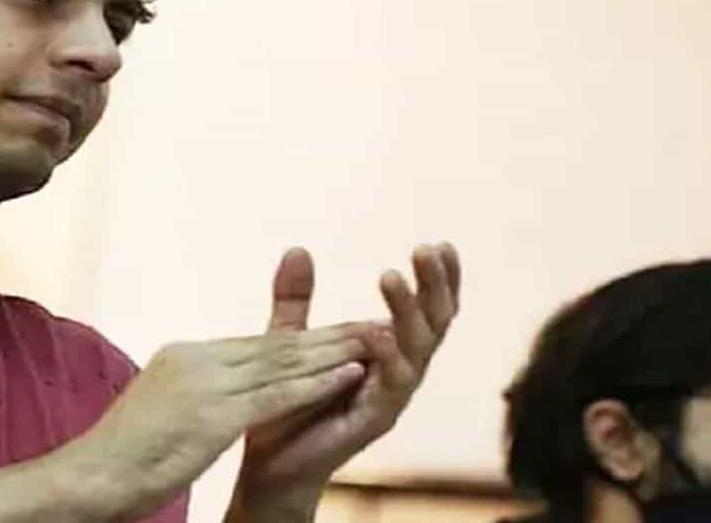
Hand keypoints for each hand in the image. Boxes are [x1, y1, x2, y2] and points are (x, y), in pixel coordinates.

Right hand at [60, 322, 371, 521]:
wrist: (89, 477)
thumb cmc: (119, 456)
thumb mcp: (159, 411)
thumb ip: (188, 393)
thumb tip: (205, 395)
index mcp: (183, 355)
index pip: (254, 345)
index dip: (300, 340)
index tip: (336, 332)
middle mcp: (197, 359)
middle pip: (274, 346)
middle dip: (327, 336)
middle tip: (370, 323)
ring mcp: (205, 385)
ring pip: (283, 365)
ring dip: (334, 353)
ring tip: (374, 341)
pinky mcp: (213, 415)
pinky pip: (277, 396)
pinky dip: (318, 384)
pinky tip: (350, 375)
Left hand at [227, 243, 461, 521]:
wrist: (270, 465)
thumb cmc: (288, 404)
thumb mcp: (288, 343)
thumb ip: (295, 300)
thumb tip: (298, 248)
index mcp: (388, 351)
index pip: (427, 310)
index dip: (440, 279)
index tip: (440, 244)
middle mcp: (399, 372)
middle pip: (435, 324)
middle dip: (435, 285)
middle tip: (427, 248)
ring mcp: (391, 397)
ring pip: (418, 349)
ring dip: (408, 311)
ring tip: (390, 276)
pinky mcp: (374, 420)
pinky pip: (392, 387)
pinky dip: (389, 358)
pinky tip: (379, 334)